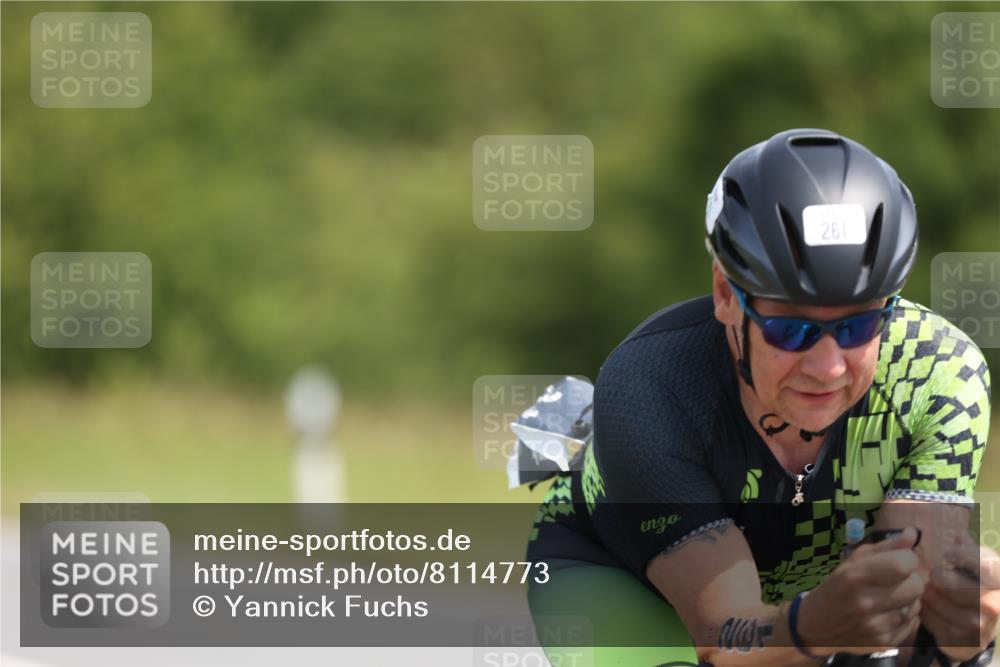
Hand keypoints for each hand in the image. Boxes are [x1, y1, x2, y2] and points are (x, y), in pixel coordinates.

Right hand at [797, 527, 923, 655]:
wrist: (816, 627)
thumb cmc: (836, 587)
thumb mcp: (853, 561)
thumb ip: (885, 547)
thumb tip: (912, 534)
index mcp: (855, 577)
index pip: (904, 563)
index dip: (906, 558)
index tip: (898, 560)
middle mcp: (866, 603)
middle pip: (916, 585)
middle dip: (910, 579)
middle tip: (896, 580)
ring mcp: (876, 627)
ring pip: (916, 605)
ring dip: (907, 599)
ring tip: (890, 597)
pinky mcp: (884, 643)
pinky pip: (912, 623)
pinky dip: (905, 616)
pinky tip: (889, 612)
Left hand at [921, 537, 999, 662]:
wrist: (977, 627)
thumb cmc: (971, 586)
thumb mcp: (973, 566)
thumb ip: (966, 549)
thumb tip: (958, 534)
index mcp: (999, 581)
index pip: (985, 563)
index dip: (964, 555)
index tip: (948, 553)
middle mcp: (995, 604)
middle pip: (957, 586)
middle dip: (939, 578)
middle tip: (933, 576)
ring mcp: (981, 626)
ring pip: (942, 604)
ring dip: (928, 595)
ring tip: (927, 590)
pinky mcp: (964, 641)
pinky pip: (934, 622)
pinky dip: (925, 612)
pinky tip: (926, 606)